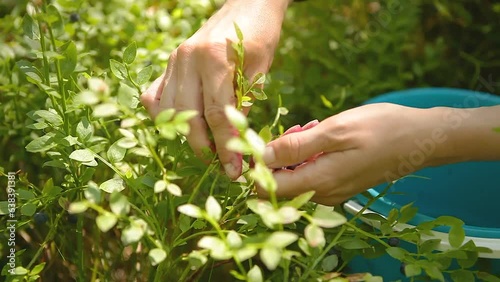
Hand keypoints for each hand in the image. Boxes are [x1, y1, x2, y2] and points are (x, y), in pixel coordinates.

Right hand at [141, 0, 289, 178]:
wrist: (247, 4)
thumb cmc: (259, 35)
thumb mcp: (260, 69)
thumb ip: (243, 103)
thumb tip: (235, 141)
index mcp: (213, 58)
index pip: (217, 114)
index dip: (226, 146)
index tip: (234, 170)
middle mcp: (186, 59)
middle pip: (187, 117)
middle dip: (204, 148)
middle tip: (220, 165)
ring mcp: (173, 61)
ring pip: (167, 111)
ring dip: (185, 135)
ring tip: (206, 148)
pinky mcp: (168, 63)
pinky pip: (154, 97)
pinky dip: (164, 116)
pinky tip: (182, 124)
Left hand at [259, 103, 457, 204]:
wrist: (420, 139)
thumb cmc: (381, 129)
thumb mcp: (335, 131)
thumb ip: (295, 147)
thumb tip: (260, 157)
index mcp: (319, 182)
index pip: (267, 189)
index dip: (257, 165)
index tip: (265, 139)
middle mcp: (323, 195)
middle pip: (280, 183)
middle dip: (278, 155)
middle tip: (299, 129)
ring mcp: (332, 193)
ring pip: (295, 177)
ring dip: (295, 152)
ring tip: (314, 129)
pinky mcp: (340, 186)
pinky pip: (311, 175)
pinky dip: (309, 156)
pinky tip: (323, 137)